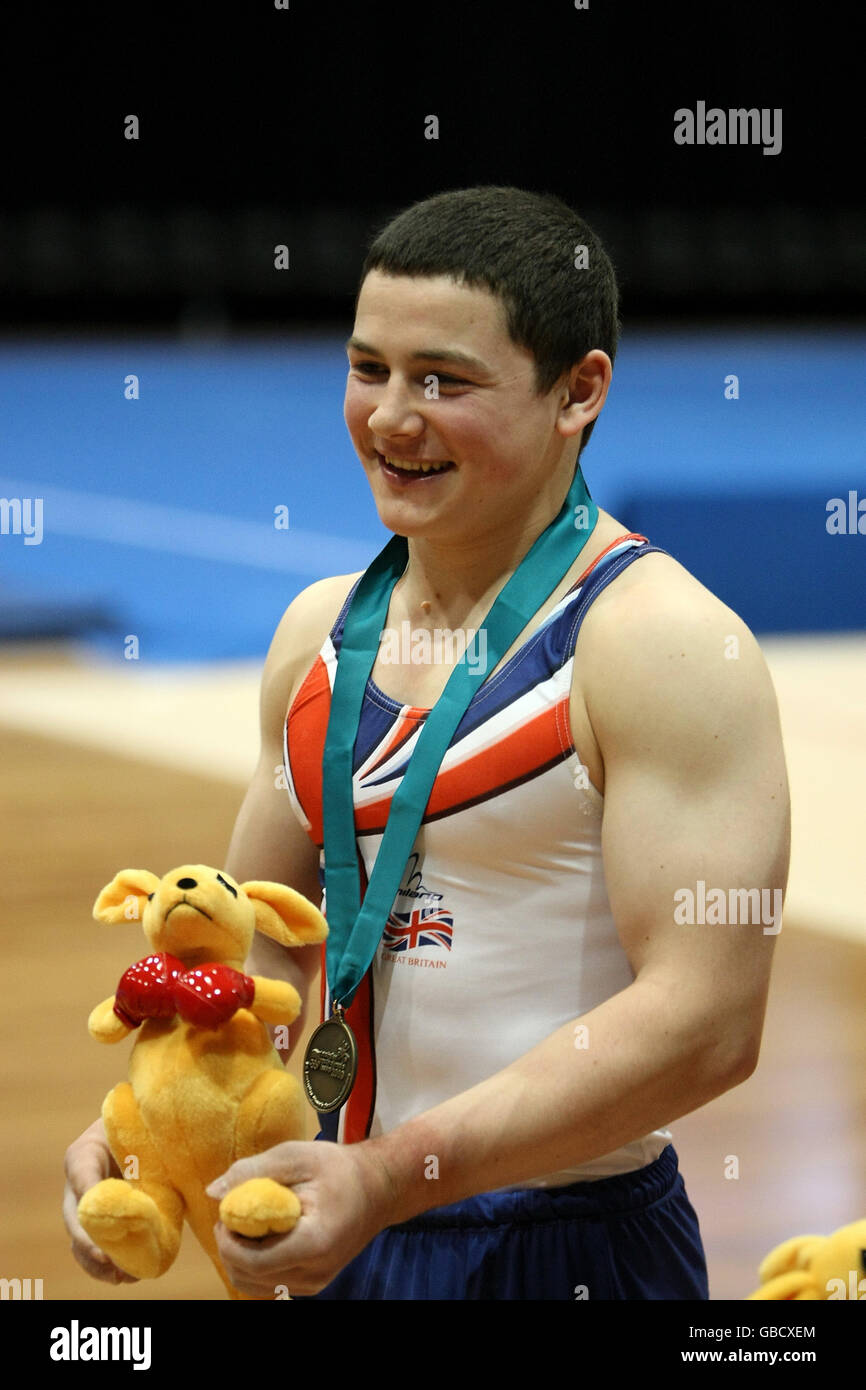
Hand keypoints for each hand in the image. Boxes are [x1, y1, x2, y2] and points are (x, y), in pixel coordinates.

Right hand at [62, 1118, 139, 1283]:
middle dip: (90, 1242)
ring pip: (80, 1239)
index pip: (81, 1173)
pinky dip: (105, 1266)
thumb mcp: (147, 1131)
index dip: (88, 1197)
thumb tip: (180, 1164)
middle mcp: (79, 1183)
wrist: (142, 1135)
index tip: (102, 1217)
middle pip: (75, 1216)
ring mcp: (86, 1207)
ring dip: (97, 1261)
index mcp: (86, 1153)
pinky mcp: (99, 1224)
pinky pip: (93, 1250)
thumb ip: (153, 1145)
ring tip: (121, 1275)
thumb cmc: (144, 1129)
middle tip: (109, 1259)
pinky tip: (125, 1276)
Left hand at [208, 1139, 395, 1297]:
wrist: (378, 1188)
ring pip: (255, 1285)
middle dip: (229, 1249)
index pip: (253, 1261)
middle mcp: (315, 1273)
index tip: (225, 1214)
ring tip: (246, 1225)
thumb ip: (254, 1171)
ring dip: (239, 1259)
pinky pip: (270, 1283)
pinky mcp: (314, 1283)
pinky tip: (261, 1238)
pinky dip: (255, 1265)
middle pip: (249, 1278)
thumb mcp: (296, 1157)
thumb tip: (213, 1192)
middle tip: (231, 1217)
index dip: (228, 1241)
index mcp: (313, 1243)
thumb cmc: (338, 1168)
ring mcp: (315, 1283)